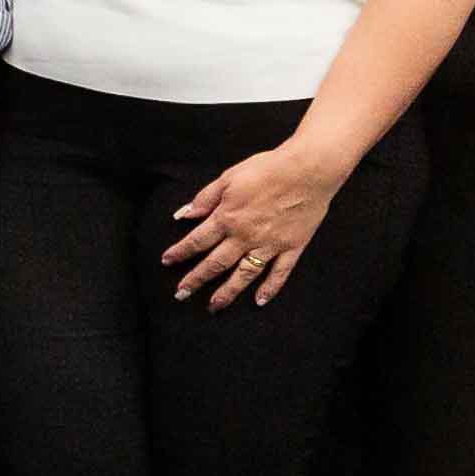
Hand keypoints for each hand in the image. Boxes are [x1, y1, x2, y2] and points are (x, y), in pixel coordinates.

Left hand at [165, 138, 349, 306]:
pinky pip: (279, 273)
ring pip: (244, 274)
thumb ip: (205, 198)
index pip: (197, 240)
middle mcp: (245, 236)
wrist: (307, 170)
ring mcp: (269, 244)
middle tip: (181, 294)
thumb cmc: (267, 169)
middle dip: (196, 280)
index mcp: (227, 217)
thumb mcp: (229, 177)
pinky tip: (259, 301)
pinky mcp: (292, 248)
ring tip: (214, 306)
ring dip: (228, 292)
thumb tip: (184, 214)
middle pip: (215, 263)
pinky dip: (270, 288)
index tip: (167, 262)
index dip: (180, 252)